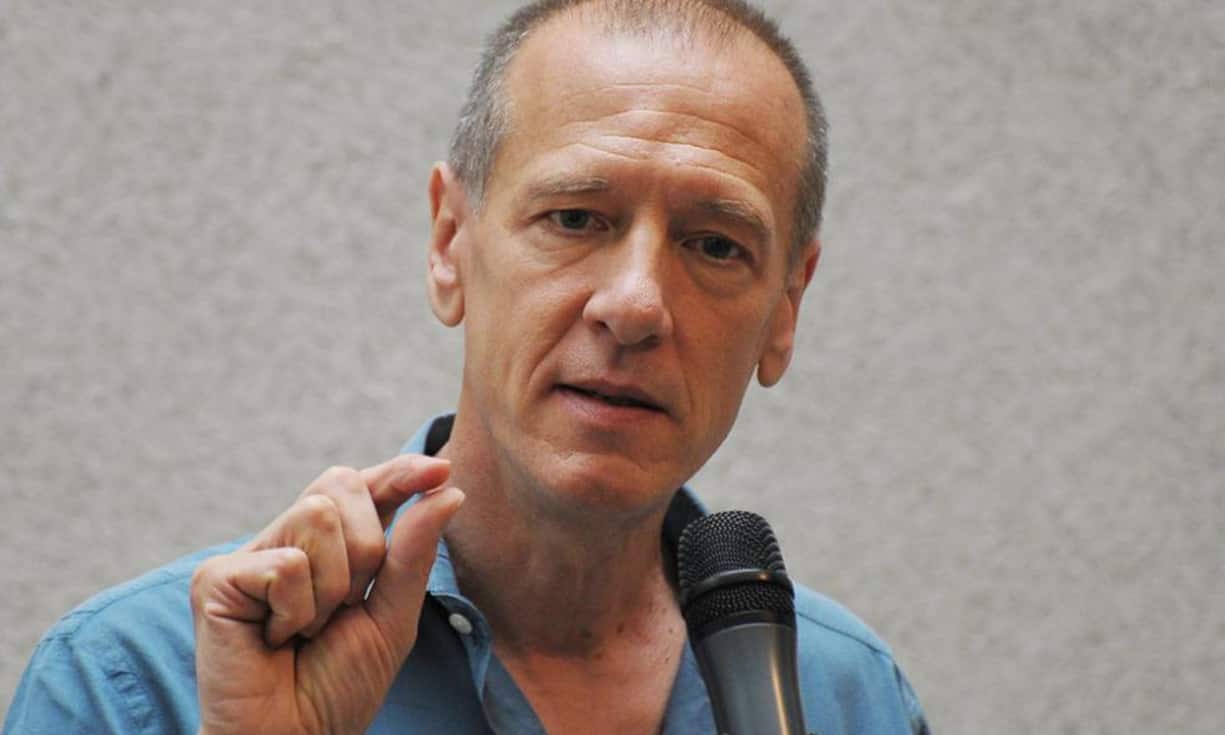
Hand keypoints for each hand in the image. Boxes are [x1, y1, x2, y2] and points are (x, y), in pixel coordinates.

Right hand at [189, 455, 464, 734]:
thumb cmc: (338, 687)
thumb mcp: (393, 616)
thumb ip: (413, 553)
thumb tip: (448, 489)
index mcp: (329, 547)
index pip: (365, 487)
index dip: (399, 472)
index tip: (440, 469)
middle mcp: (286, 542)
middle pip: (341, 486)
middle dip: (366, 548)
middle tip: (344, 608)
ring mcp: (248, 557)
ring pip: (316, 515)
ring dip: (332, 586)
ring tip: (306, 629)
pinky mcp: (215, 579)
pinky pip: (285, 565)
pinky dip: (295, 611)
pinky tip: (273, 640)